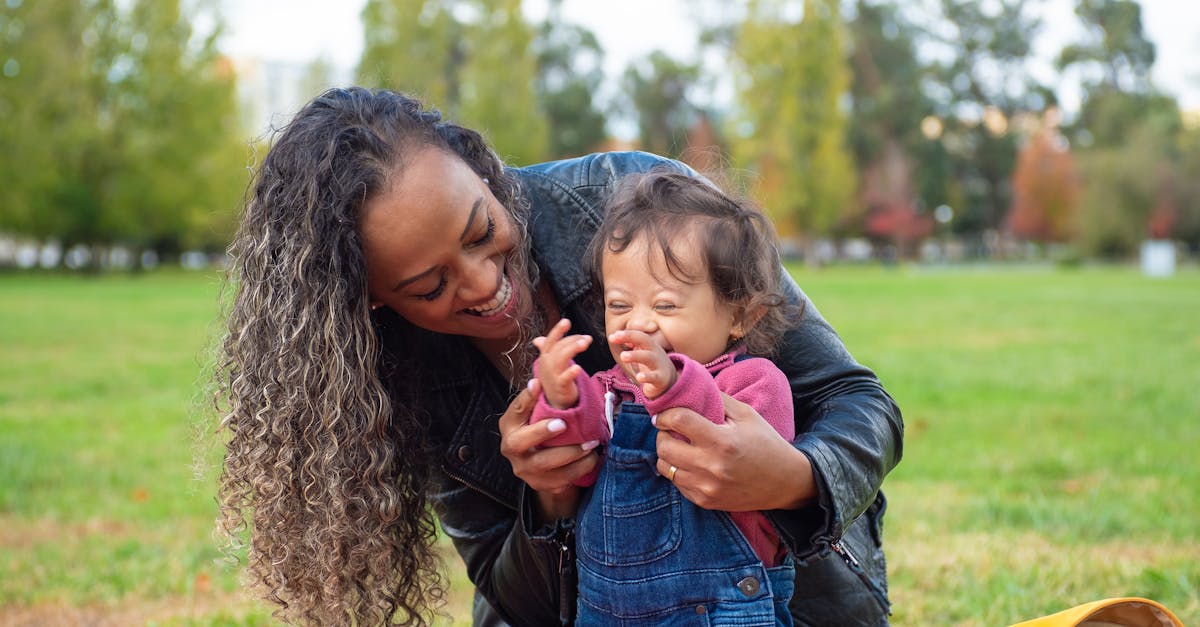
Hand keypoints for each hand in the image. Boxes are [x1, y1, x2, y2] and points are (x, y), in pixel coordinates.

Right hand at [498, 378, 598, 519]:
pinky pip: (561, 480)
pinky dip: (580, 469)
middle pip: (519, 443)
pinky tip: (592, 458)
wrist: (540, 468)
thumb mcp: (536, 414)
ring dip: (570, 453)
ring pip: (544, 464)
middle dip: (541, 432)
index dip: (525, 398)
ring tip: (590, 443)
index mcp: (510, 426)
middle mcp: (511, 449)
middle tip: (562, 424)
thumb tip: (542, 378)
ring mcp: (525, 470)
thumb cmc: (541, 430)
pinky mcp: (540, 484)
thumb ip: (540, 400)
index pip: (515, 410)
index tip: (538, 384)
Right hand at [532, 318, 592, 408]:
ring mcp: (552, 376)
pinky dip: (570, 372)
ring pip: (561, 359)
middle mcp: (546, 365)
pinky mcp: (560, 387)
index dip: (558, 331)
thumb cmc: (554, 381)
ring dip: (573, 349)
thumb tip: (538, 339)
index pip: (550, 341)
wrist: (555, 403)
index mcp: (545, 358)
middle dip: (572, 340)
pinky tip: (578, 367)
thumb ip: (547, 351)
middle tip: (587, 338)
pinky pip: (564, 378)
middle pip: (558, 347)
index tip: (567, 321)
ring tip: (585, 343)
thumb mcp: (549, 364)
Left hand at [609, 329, 675, 398]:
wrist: (669, 380)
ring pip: (648, 357)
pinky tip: (639, 377)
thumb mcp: (642, 352)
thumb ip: (630, 343)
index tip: (611, 337)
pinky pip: (654, 377)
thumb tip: (615, 335)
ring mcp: (659, 364)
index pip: (638, 335)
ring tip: (623, 356)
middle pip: (645, 340)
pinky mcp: (661, 378)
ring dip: (635, 355)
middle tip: (615, 338)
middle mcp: (655, 351)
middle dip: (630, 336)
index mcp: (649, 344)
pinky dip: (647, 377)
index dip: (625, 334)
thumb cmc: (651, 364)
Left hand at [653, 394, 814, 511]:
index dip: (666, 414)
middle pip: (665, 447)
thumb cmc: (766, 443)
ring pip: (666, 468)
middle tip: (669, 429)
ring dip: (667, 454)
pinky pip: (677, 484)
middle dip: (662, 434)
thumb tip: (691, 388)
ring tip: (679, 446)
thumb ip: (718, 400)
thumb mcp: (747, 415)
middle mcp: (711, 466)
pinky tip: (691, 463)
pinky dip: (678, 472)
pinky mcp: (706, 501)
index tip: (664, 414)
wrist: (786, 482)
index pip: (679, 421)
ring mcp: (707, 487)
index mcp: (722, 441)